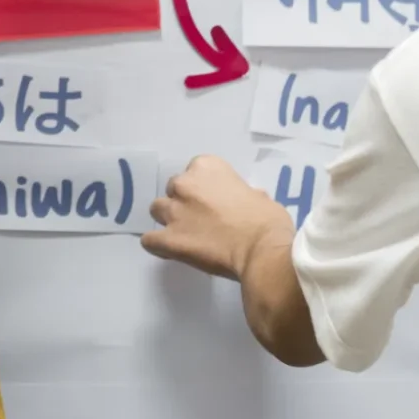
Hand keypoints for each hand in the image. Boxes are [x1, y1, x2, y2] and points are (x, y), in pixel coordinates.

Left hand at [140, 155, 293, 281]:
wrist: (262, 249)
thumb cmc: (268, 221)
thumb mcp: (259, 196)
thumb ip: (242, 194)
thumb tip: (245, 201)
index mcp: (208, 167)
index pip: (196, 170)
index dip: (205, 188)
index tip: (215, 201)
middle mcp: (185, 184)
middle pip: (174, 189)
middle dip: (185, 202)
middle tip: (202, 219)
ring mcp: (173, 211)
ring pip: (157, 209)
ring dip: (169, 219)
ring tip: (185, 235)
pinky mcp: (167, 238)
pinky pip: (150, 240)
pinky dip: (158, 245)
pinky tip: (171, 251)